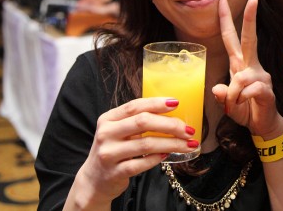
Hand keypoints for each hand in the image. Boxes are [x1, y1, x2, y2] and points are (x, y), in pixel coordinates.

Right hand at [73, 97, 195, 205]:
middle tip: (188, 129)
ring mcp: (109, 154)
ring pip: (146, 144)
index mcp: (108, 118)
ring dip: (171, 143)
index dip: (157, 103)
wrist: (94, 179)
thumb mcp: (118, 130)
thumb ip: (136, 120)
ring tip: (188, 144)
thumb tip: (172, 112)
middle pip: (143, 122)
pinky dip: (157, 158)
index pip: (135, 106)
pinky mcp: (114, 172)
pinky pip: (141, 164)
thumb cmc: (114, 149)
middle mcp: (106, 134)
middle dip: (170, 124)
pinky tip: (167, 155)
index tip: (177, 103)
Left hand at [212, 0, 282, 137]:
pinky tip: (243, 106)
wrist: (263, 127)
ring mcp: (260, 77)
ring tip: (234, 105)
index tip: (222, 1)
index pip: (231, 39)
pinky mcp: (266, 90)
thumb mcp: (228, 104)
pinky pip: (249, 90)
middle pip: (249, 39)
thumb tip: (218, 88)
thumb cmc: (246, 111)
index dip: (226, 21)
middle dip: (250, 19)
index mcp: (239, 65)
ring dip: (233, 93)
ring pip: (241, 76)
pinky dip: (241, 100)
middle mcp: (251, 66)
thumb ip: (222, 96)